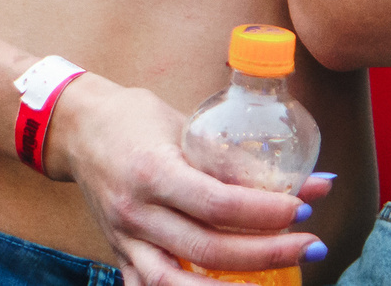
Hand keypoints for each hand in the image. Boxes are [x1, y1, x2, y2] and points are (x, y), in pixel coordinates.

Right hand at [48, 73, 330, 285]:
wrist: (78, 131)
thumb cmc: (138, 121)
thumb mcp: (187, 126)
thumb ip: (236, 159)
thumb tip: (309, 179)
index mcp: (154, 173)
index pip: (217, 204)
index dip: (264, 212)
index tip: (304, 208)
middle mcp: (136, 214)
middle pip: (206, 249)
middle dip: (265, 253)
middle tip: (311, 245)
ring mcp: (124, 242)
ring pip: (174, 284)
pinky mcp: (120, 256)